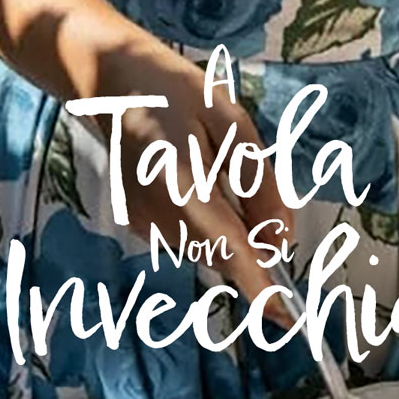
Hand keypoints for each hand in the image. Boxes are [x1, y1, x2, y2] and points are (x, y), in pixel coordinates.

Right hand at [97, 50, 294, 307]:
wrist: (111, 81)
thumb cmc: (175, 90)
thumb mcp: (230, 119)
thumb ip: (259, 181)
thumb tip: (280, 239)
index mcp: (180, 182)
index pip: (227, 248)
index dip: (260, 286)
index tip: (287, 317)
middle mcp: (156, 214)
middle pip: (222, 254)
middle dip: (252, 244)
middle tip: (254, 194)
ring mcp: (142, 222)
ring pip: (207, 248)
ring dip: (229, 230)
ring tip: (214, 172)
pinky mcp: (137, 224)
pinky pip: (188, 237)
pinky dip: (206, 223)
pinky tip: (195, 180)